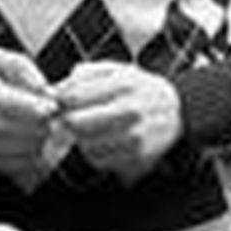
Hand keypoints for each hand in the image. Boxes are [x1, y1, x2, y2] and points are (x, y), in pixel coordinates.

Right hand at [0, 48, 57, 179]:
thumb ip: (26, 70)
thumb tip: (47, 91)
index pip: (36, 111)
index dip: (50, 107)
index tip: (50, 102)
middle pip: (38, 132)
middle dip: (47, 122)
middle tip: (42, 113)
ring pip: (33, 151)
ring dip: (40, 138)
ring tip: (32, 125)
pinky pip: (22, 165)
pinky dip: (30, 154)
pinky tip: (23, 139)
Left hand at [52, 60, 182, 181]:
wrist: (174, 111)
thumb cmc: (137, 89)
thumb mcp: (116, 70)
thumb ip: (85, 74)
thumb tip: (55, 89)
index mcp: (123, 83)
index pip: (74, 95)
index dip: (60, 99)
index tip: (60, 101)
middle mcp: (130, 110)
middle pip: (76, 122)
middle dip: (66, 120)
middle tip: (68, 117)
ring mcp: (134, 136)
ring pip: (85, 144)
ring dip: (80, 138)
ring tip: (89, 129)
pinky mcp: (136, 158)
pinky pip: (98, 160)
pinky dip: (94, 152)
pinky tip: (102, 141)